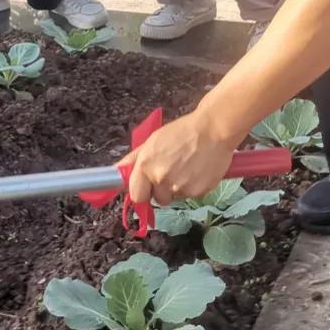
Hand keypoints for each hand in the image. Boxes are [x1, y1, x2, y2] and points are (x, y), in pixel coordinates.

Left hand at [120, 111, 238, 206]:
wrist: (213, 130)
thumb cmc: (181, 132)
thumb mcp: (151, 141)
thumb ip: (133, 160)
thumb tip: (116, 171)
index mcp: (146, 167)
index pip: (136, 196)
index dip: (141, 192)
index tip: (145, 187)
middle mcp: (161, 180)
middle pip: (157, 199)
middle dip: (160, 190)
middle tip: (170, 171)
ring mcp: (181, 187)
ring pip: (174, 196)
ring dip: (177, 187)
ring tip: (185, 167)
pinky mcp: (199, 192)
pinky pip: (190, 195)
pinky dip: (192, 187)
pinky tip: (196, 170)